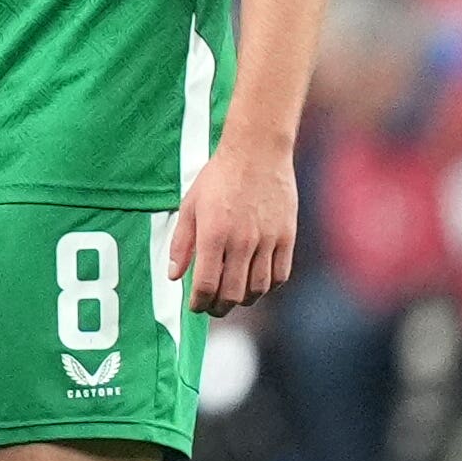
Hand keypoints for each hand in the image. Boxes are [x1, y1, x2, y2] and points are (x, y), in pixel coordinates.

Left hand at [169, 135, 297, 316]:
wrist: (257, 153)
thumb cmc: (219, 178)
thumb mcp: (190, 206)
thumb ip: (181, 243)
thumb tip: (174, 276)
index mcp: (214, 233)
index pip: (206, 284)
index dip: (198, 302)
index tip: (195, 305)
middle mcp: (242, 241)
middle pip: (232, 293)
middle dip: (218, 307)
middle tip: (211, 308)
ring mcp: (268, 240)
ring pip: (257, 289)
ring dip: (243, 300)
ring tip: (232, 297)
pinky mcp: (287, 237)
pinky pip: (280, 275)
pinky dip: (267, 287)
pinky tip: (256, 284)